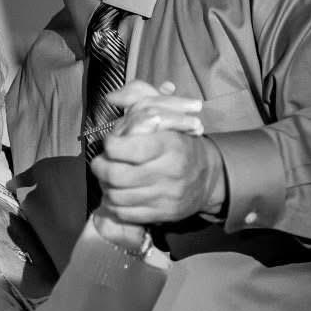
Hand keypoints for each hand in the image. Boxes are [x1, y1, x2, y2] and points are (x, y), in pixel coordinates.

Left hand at [91, 81, 225, 223]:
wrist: (210, 177)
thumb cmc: (181, 143)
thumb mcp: (168, 118)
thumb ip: (140, 101)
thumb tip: (111, 96)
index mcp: (169, 145)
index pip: (125, 148)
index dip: (110, 145)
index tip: (110, 143)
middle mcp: (168, 172)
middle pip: (116, 175)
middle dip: (100, 168)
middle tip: (100, 163)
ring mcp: (166, 196)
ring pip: (117, 197)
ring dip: (105, 187)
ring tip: (107, 178)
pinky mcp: (163, 214)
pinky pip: (126, 214)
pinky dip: (115, 205)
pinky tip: (117, 194)